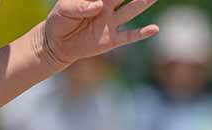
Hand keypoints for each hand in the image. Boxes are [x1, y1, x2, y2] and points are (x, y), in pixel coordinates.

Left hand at [43, 0, 159, 67]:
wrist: (57, 44)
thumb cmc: (59, 21)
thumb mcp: (64, 10)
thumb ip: (80, 6)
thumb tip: (98, 5)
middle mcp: (107, 7)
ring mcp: (111, 23)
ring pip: (131, 10)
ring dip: (143, 3)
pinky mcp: (111, 40)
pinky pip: (129, 36)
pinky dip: (141, 33)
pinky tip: (154, 29)